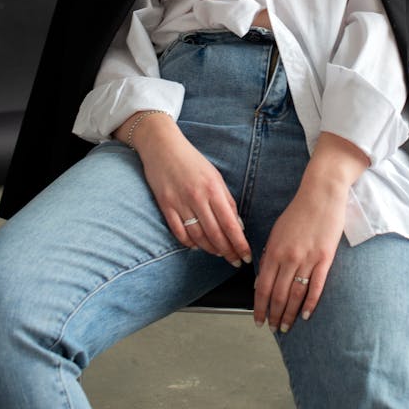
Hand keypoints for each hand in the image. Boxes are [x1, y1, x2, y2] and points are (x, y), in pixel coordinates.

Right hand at [117, 111, 251, 266]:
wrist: (163, 146)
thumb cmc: (192, 161)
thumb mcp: (215, 176)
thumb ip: (226, 200)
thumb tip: (237, 225)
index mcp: (213, 189)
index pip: (230, 224)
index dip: (239, 244)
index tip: (246, 256)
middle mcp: (197, 198)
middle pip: (215, 234)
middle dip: (228, 252)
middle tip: (235, 261)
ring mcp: (180, 203)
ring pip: (198, 237)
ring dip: (210, 249)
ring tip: (219, 254)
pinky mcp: (165, 206)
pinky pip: (179, 232)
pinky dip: (189, 243)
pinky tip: (197, 246)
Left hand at [254, 180, 346, 332]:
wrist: (321, 193)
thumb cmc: (299, 211)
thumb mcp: (277, 231)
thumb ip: (270, 255)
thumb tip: (263, 279)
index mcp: (274, 250)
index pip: (263, 286)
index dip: (259, 306)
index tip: (258, 319)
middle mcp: (289, 257)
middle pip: (278, 294)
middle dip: (273, 314)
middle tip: (272, 328)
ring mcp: (307, 258)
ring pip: (296, 294)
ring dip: (290, 314)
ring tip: (286, 326)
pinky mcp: (325, 258)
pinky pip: (316, 286)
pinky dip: (310, 303)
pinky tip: (306, 315)